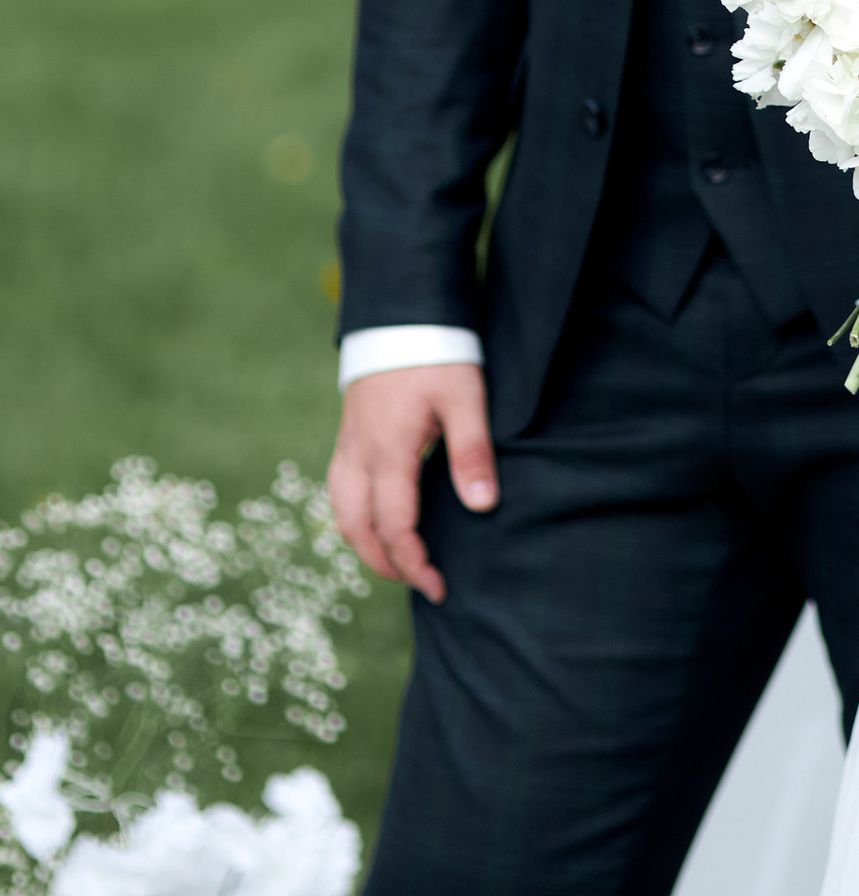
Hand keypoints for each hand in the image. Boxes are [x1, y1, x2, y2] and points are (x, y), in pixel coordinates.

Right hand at [328, 363, 496, 603]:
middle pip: (357, 529)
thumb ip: (471, 453)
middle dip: (385, 563)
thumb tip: (481, 506)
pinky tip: (376, 517)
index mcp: (389, 452)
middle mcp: (360, 454)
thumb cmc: (437, 351)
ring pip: (341, 511)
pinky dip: (353, 516)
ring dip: (364, 542)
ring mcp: (349, 443)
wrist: (401, 309)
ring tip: (398, 558)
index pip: (395, 527)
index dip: (414, 564)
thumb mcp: (465, 398)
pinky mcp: (349, 432)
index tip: (439, 586)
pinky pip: (339, 488)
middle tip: (421, 581)